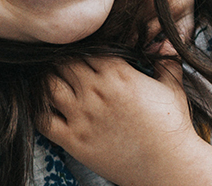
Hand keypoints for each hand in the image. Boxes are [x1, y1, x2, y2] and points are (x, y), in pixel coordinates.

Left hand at [41, 58, 211, 185]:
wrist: (169, 165)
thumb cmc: (173, 127)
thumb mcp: (172, 87)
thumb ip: (164, 62)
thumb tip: (165, 45)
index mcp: (118, 74)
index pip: (84, 48)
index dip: (80, 48)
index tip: (79, 54)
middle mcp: (95, 91)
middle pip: (62, 63)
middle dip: (61, 62)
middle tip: (61, 67)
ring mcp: (82, 116)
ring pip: (47, 86)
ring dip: (47, 82)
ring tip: (52, 84)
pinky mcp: (74, 140)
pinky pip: (42, 119)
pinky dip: (39, 111)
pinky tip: (47, 109)